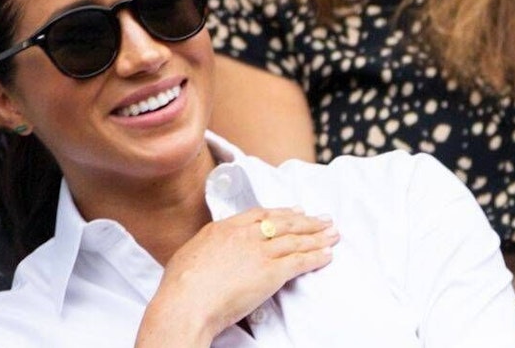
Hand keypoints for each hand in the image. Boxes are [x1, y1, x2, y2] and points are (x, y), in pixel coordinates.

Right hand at [138, 209, 336, 343]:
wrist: (187, 301)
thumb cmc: (181, 285)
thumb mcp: (190, 254)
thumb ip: (208, 248)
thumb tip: (211, 253)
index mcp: (223, 228)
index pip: (259, 215)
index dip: (281, 213)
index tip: (295, 212)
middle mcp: (244, 235)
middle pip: (282, 223)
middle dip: (307, 221)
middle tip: (323, 219)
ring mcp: (259, 252)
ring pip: (295, 240)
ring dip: (318, 237)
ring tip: (333, 235)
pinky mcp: (271, 272)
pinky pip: (300, 261)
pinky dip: (316, 257)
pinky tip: (327, 255)